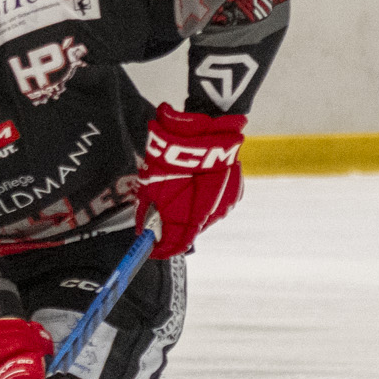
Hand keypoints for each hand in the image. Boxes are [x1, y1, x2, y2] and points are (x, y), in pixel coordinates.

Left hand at [137, 105, 247, 255]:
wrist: (205, 129)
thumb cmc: (174, 155)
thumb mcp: (152, 184)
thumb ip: (148, 212)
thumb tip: (142, 231)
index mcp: (193, 216)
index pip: (178, 244)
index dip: (164, 249)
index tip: (152, 250)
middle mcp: (213, 213)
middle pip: (192, 229)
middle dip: (176, 226)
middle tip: (160, 216)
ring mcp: (228, 201)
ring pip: (206, 215)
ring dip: (192, 209)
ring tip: (180, 191)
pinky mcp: (236, 190)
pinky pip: (218, 201)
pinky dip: (205, 197)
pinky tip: (197, 184)